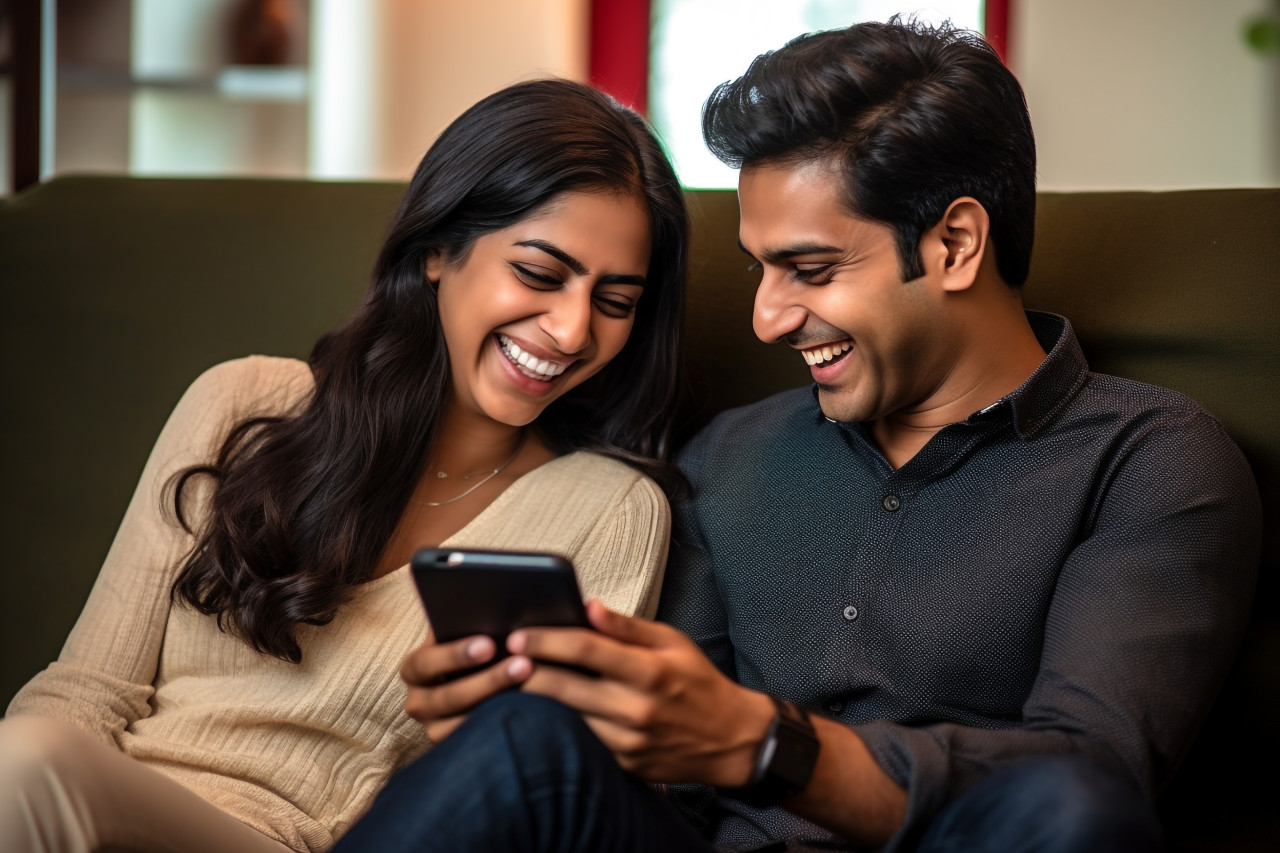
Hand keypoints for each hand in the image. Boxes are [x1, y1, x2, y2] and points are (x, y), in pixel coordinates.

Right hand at [400, 629, 533, 741]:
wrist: (477, 681)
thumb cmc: (475, 646)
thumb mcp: (465, 634)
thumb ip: (470, 625)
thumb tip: (493, 612)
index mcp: (415, 669)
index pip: (426, 663)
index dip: (456, 654)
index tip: (490, 644)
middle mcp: (418, 702)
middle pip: (449, 696)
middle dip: (489, 680)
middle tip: (524, 664)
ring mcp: (436, 729)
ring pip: (466, 722)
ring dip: (501, 702)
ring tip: (533, 686)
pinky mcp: (456, 748)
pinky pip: (479, 740)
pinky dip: (504, 724)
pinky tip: (532, 710)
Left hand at [509, 600, 774, 785]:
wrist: (731, 739)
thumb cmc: (699, 683)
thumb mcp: (672, 642)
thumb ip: (627, 627)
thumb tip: (588, 606)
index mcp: (650, 671)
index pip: (586, 649)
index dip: (546, 640)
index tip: (517, 634)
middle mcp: (637, 708)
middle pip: (564, 688)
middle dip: (526, 671)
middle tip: (500, 658)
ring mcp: (628, 741)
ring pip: (565, 719)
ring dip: (535, 701)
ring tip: (511, 681)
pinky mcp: (624, 764)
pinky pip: (580, 741)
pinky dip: (557, 724)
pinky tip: (539, 710)